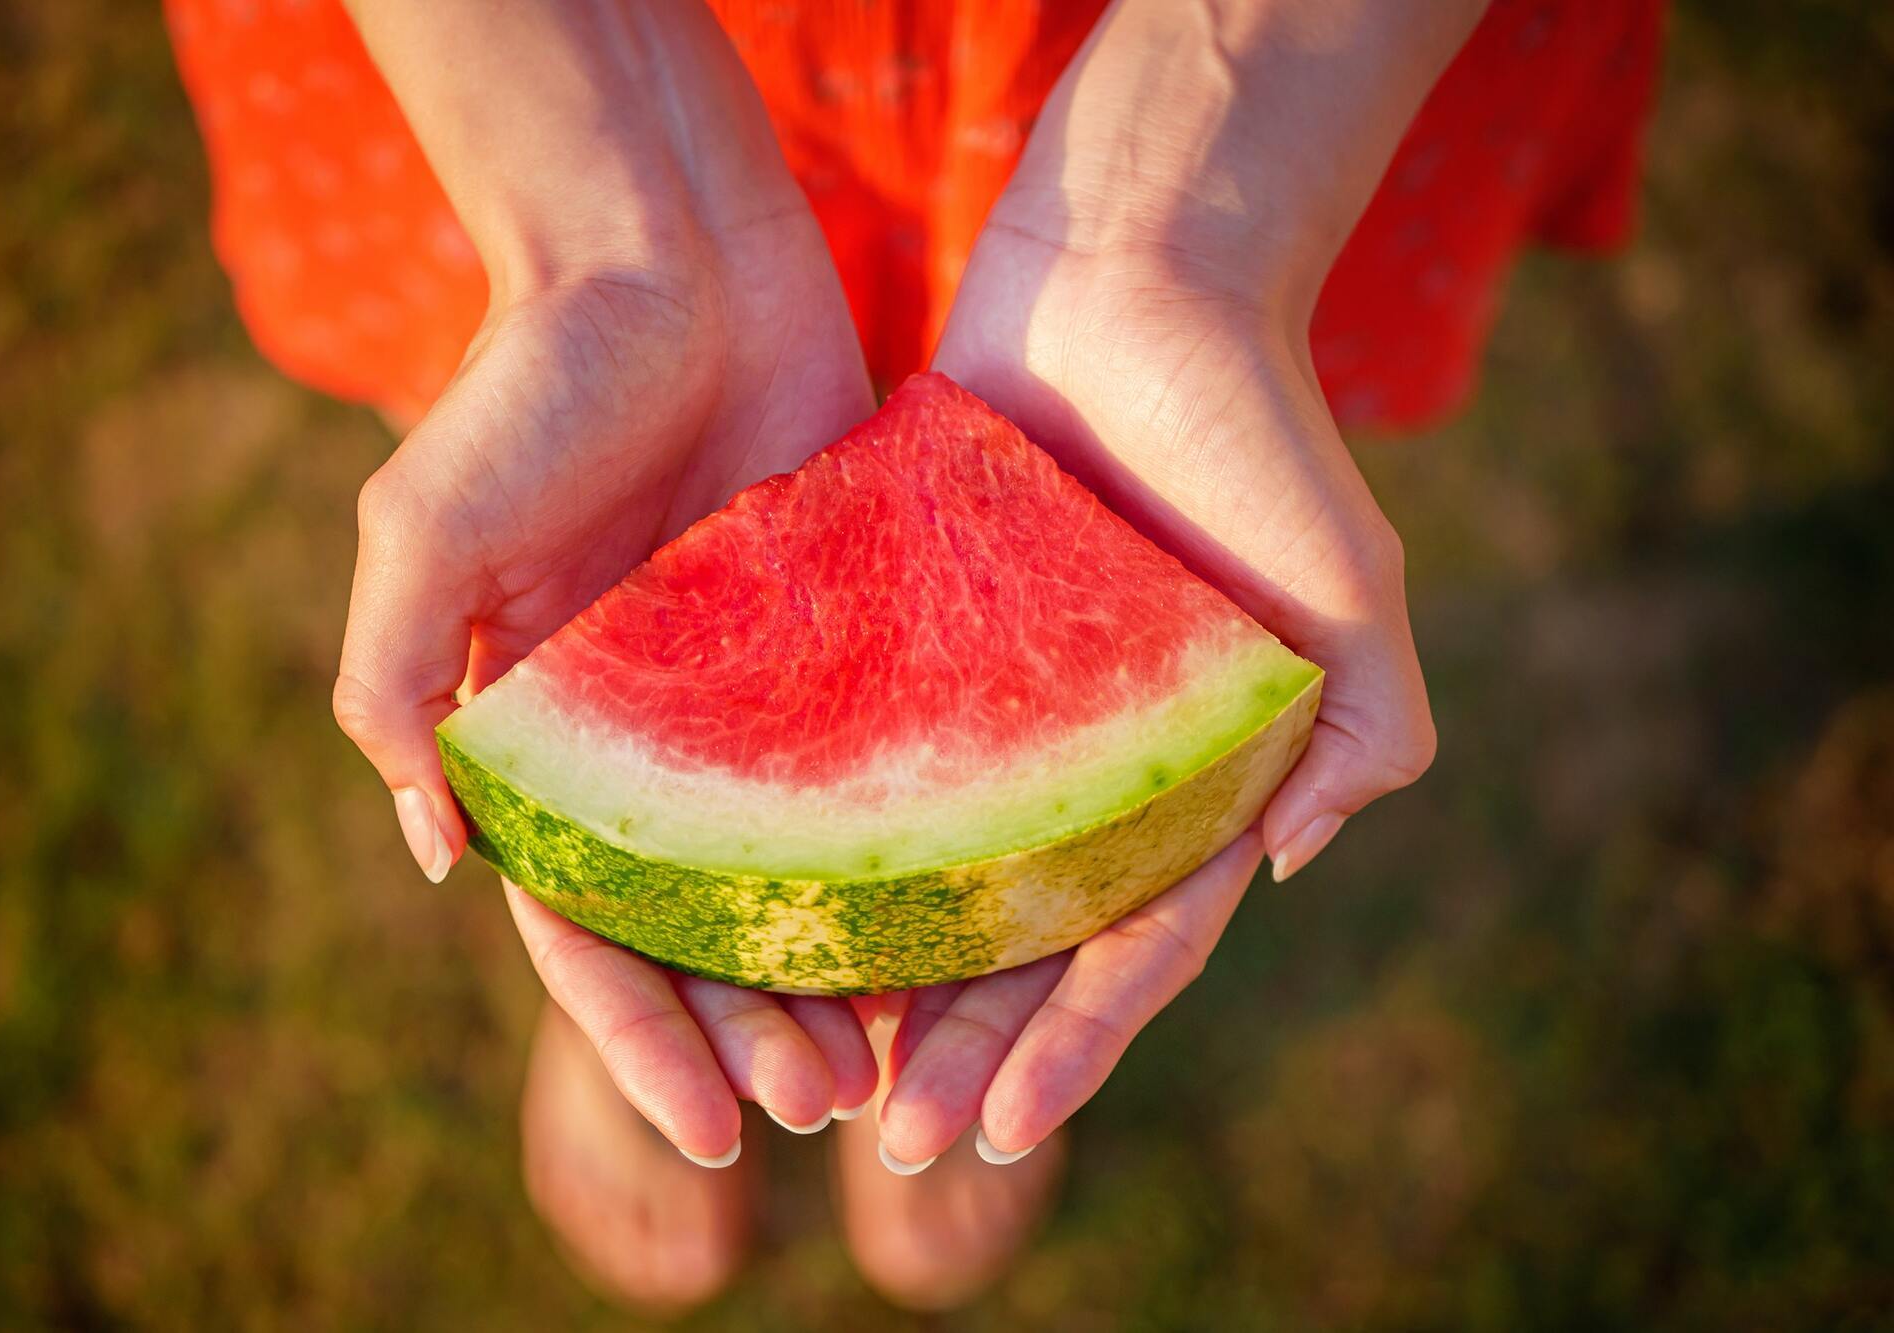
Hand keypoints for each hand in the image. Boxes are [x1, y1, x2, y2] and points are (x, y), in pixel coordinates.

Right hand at [332, 0, 879, 1161]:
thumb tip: (439, 858)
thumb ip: (404, 689)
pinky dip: (915, 864)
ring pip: (805, 877)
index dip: (642, 1040)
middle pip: (705, 929)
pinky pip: (885, 778)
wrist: (668, 252)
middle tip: (831, 1104)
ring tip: (903, 1062)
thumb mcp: (426, 536)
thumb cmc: (528, 385)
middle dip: (755, 1030)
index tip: (713, 1135)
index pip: (588, 932)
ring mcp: (756, 703)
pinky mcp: (848, 643)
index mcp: (545, 746)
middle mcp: (654, 745)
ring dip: (844, 976)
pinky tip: (972, 932)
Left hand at [874, 0, 1476, 1165]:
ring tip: (821, 1077)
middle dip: (969, 1046)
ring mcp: (989, 711)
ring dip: (887, 982)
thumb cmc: (1252, 431)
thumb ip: (1363, 731)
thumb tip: (1289, 867)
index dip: (1074, 1042)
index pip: (1131, 939)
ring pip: (928, 875)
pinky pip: (854, 764)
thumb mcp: (1349, 587)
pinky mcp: (903, 643)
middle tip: (896, 1142)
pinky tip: (759, 919)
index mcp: (1188, 775)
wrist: (1132, 275)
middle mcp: (1083, 762)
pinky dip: (818, 848)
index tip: (1001, 1131)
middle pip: (1019, 936)